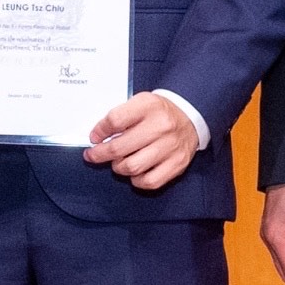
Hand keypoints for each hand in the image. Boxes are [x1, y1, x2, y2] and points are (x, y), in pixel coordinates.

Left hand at [83, 92, 202, 191]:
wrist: (191, 116)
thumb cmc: (159, 112)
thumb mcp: (140, 102)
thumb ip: (119, 116)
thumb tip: (98, 137)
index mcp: (149, 106)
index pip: (115, 120)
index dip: (99, 131)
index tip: (94, 137)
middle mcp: (161, 126)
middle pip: (119, 147)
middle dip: (100, 154)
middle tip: (93, 155)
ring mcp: (170, 147)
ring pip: (132, 166)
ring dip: (118, 167)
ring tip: (118, 162)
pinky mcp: (177, 164)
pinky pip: (149, 181)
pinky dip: (137, 180)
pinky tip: (135, 172)